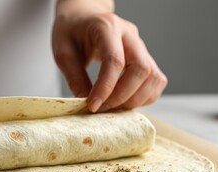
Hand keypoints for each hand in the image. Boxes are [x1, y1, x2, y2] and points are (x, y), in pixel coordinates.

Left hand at [52, 0, 166, 111]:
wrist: (83, 17)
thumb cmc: (71, 31)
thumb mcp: (63, 52)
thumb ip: (74, 77)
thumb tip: (86, 102)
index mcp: (107, 27)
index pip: (115, 60)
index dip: (105, 88)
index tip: (93, 105)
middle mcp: (130, 35)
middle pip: (140, 69)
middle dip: (121, 96)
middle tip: (101, 108)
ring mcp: (141, 46)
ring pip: (153, 77)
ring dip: (134, 99)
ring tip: (111, 107)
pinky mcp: (146, 57)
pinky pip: (155, 82)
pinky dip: (143, 97)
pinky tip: (123, 101)